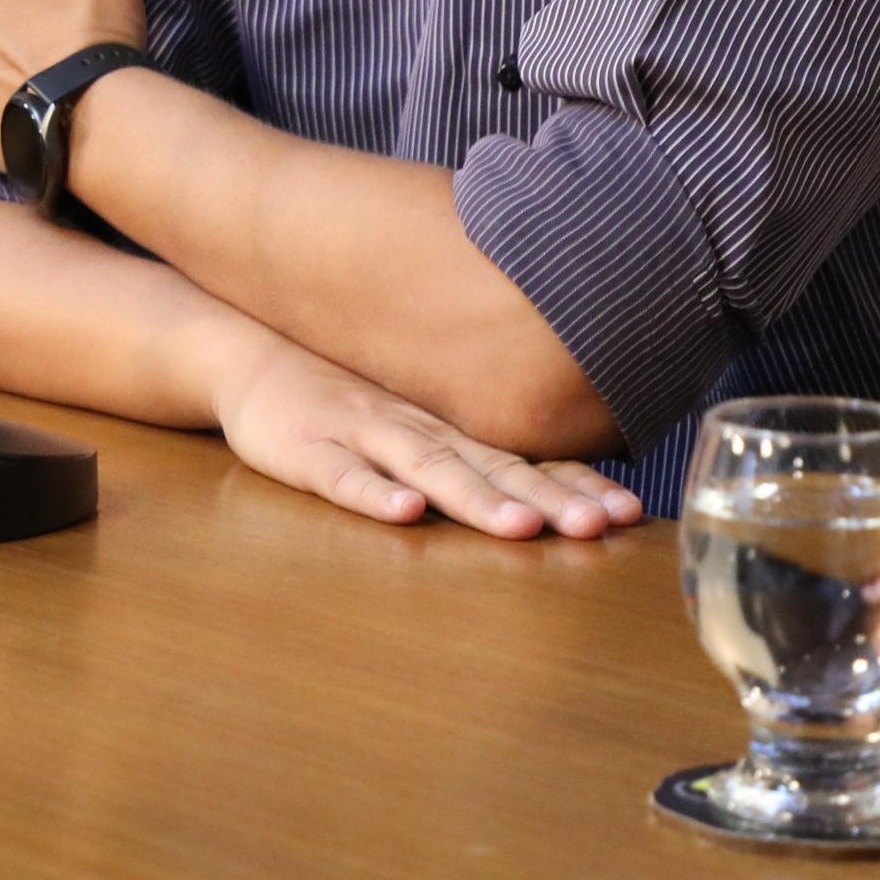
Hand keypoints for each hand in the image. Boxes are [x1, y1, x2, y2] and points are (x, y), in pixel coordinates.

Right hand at [212, 332, 642, 540]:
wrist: (248, 351)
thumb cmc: (341, 397)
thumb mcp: (413, 416)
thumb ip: (471, 448)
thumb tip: (559, 484)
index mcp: (446, 428)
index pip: (523, 458)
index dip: (575, 484)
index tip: (631, 513)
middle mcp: (416, 427)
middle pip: (490, 465)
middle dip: (547, 499)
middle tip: (597, 527)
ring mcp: (361, 434)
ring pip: (426, 467)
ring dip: (475, 497)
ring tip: (519, 527)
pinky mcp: (305, 450)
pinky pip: (341, 475)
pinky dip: (372, 493)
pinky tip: (402, 513)